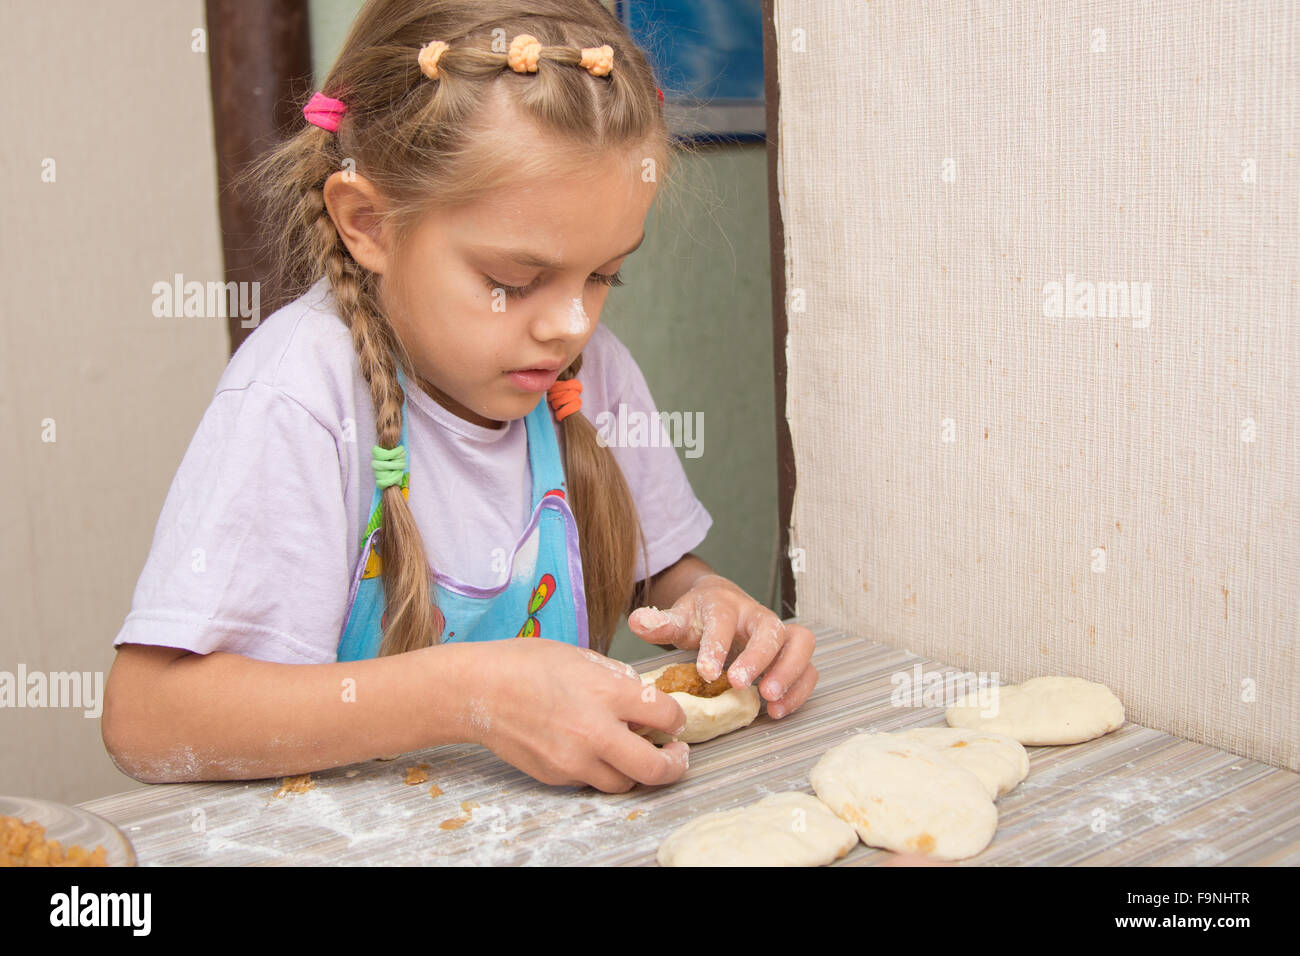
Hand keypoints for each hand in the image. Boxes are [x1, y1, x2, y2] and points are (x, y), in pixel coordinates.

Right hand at [466, 639, 688, 792]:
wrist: (477, 690)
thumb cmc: (526, 664)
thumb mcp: (581, 656)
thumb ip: (617, 678)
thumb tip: (643, 696)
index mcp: (608, 692)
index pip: (666, 716)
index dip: (677, 718)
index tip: (674, 720)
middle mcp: (595, 731)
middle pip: (655, 767)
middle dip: (675, 764)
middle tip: (677, 755)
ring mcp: (574, 760)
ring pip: (624, 783)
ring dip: (637, 772)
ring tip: (635, 755)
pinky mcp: (556, 776)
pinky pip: (590, 781)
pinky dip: (600, 770)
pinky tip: (594, 751)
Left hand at [627, 574, 817, 719]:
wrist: (722, 604)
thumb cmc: (700, 616)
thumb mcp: (678, 617)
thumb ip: (659, 623)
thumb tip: (637, 622)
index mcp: (726, 606)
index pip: (724, 621)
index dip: (717, 645)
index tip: (707, 671)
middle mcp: (758, 616)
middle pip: (772, 629)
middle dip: (760, 658)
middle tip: (740, 684)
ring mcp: (779, 634)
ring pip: (801, 645)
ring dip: (789, 673)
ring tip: (769, 701)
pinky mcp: (791, 653)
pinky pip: (808, 668)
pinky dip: (798, 690)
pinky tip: (777, 711)